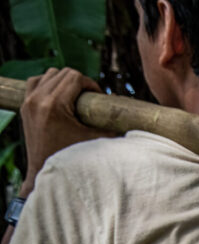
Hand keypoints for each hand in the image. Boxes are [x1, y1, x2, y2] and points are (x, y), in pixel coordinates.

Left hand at [18, 67, 111, 196]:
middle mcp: (37, 99)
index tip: (98, 97)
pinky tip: (59, 96)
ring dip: (64, 81)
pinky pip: (35, 82)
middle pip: (62, 73)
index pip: (74, 77)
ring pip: (48, 75)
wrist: (44, 170)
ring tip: (75, 96)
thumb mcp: (95, 141)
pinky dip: (48, 83)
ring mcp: (28, 101)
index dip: (90, 84)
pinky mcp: (25, 105)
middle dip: (79, 82)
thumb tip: (129, 115)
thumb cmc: (71, 158)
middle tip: (90, 98)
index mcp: (54, 105)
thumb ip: (112, 127)